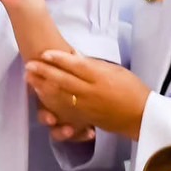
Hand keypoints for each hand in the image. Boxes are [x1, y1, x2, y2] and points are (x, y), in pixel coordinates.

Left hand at [26, 49, 149, 137]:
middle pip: (64, 80)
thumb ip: (95, 66)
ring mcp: (87, 106)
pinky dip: (51, 101)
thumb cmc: (132, 89)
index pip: (77, 65)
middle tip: (29, 64)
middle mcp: (92, 91)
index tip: (44, 53)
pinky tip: (41, 96)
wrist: (142, 117)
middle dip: (44, 72)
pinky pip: (65, 109)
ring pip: (61, 95)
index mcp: (102, 77)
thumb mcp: (116, 71)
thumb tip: (76, 58)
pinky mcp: (85, 117)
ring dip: (43, 86)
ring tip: (30, 78)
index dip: (59, 59)